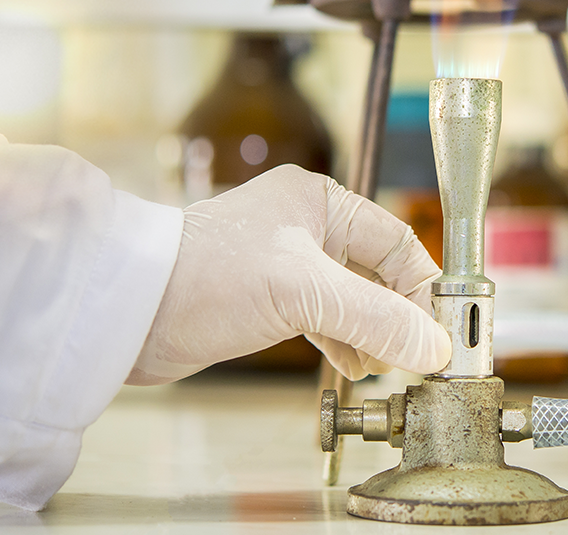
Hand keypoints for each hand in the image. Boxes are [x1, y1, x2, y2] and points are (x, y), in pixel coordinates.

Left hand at [127, 165, 448, 384]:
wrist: (129, 311)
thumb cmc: (203, 278)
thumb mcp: (302, 292)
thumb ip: (375, 318)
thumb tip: (432, 347)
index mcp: (319, 202)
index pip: (397, 242)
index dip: (422, 289)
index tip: (438, 332)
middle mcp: (305, 226)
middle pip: (379, 272)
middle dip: (400, 315)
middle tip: (416, 356)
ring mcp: (286, 262)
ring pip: (354, 298)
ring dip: (373, 333)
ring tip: (384, 365)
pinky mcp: (268, 297)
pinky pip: (326, 316)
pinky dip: (345, 340)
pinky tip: (353, 364)